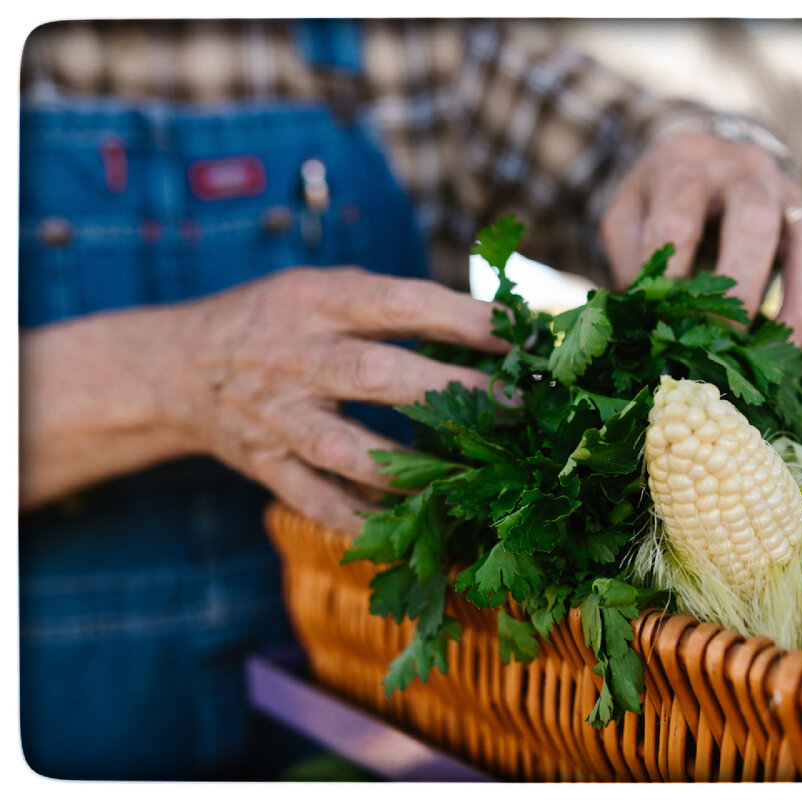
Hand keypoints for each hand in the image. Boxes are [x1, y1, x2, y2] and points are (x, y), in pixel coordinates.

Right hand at [166, 266, 508, 532]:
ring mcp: (277, 417)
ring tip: (473, 477)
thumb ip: (395, 308)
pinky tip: (413, 529)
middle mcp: (294, 357)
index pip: (400, 304)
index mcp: (317, 301)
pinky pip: (317, 502)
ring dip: (414, 469)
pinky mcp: (265, 466)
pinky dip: (364, 520)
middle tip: (515, 405)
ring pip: (348, 450)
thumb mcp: (325, 290)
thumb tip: (493, 329)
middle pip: (379, 375)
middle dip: (453, 390)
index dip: (462, 317)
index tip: (518, 331)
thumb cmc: (279, 322)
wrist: (178, 368)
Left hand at [600, 128, 801, 346]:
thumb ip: (635, 263)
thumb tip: (652, 325)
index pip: (680, 216)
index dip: (674, 272)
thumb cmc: (659, 202)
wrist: (703, 162)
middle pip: (754, 221)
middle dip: (744, 286)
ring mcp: (790, 194)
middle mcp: (745, 171)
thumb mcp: (628, 219)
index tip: (669, 321)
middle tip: (730, 342)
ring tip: (787, 352)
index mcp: (687, 164)